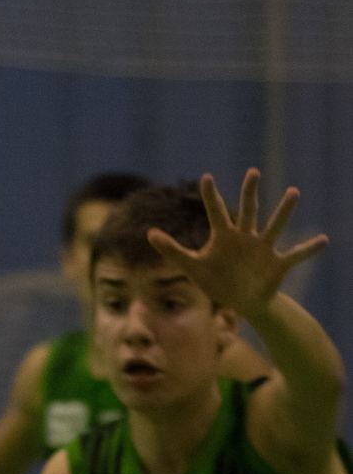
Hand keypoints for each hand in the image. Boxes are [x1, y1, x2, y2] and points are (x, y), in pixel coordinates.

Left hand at [147, 170, 327, 320]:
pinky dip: (308, 249)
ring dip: (283, 210)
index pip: (215, 213)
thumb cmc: (216, 280)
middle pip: (247, 211)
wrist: (241, 301)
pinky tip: (324, 241)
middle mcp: (246, 237)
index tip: (205, 177)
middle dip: (249, 193)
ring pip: (274, 226)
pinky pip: (296, 255)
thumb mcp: (192, 267)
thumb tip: (149, 233)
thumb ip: (172, 250)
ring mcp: (263, 248)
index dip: (210, 197)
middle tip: (251, 172)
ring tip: (293, 192)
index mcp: (224, 237)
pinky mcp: (277, 264)